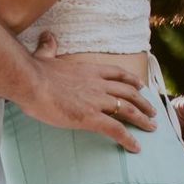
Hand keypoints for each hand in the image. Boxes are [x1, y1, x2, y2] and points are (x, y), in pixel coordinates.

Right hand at [15, 32, 156, 152]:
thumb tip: (46, 36)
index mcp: (88, 71)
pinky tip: (135, 146)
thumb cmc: (34, 72)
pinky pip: (116, 129)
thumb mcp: (44, 56)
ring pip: (128, 110)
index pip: (116, 74)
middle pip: (128, 92)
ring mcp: (97, 101)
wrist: (31, 82)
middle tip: (152, 110)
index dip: (131, 80)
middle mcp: (98, 84)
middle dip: (143, 102)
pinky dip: (128, 139)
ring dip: (142, 119)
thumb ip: (48, 47)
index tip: (140, 85)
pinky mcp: (91, 118)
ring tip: (152, 127)